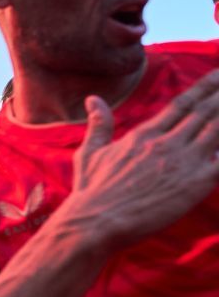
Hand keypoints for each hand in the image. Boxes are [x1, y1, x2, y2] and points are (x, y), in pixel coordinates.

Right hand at [60, 70, 218, 253]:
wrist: (97, 220)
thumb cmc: (92, 191)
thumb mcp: (90, 152)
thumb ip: (99, 124)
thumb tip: (93, 99)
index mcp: (144, 135)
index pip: (181, 104)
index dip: (204, 88)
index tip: (218, 75)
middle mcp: (166, 143)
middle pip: (205, 112)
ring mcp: (182, 162)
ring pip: (216, 130)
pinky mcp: (195, 184)